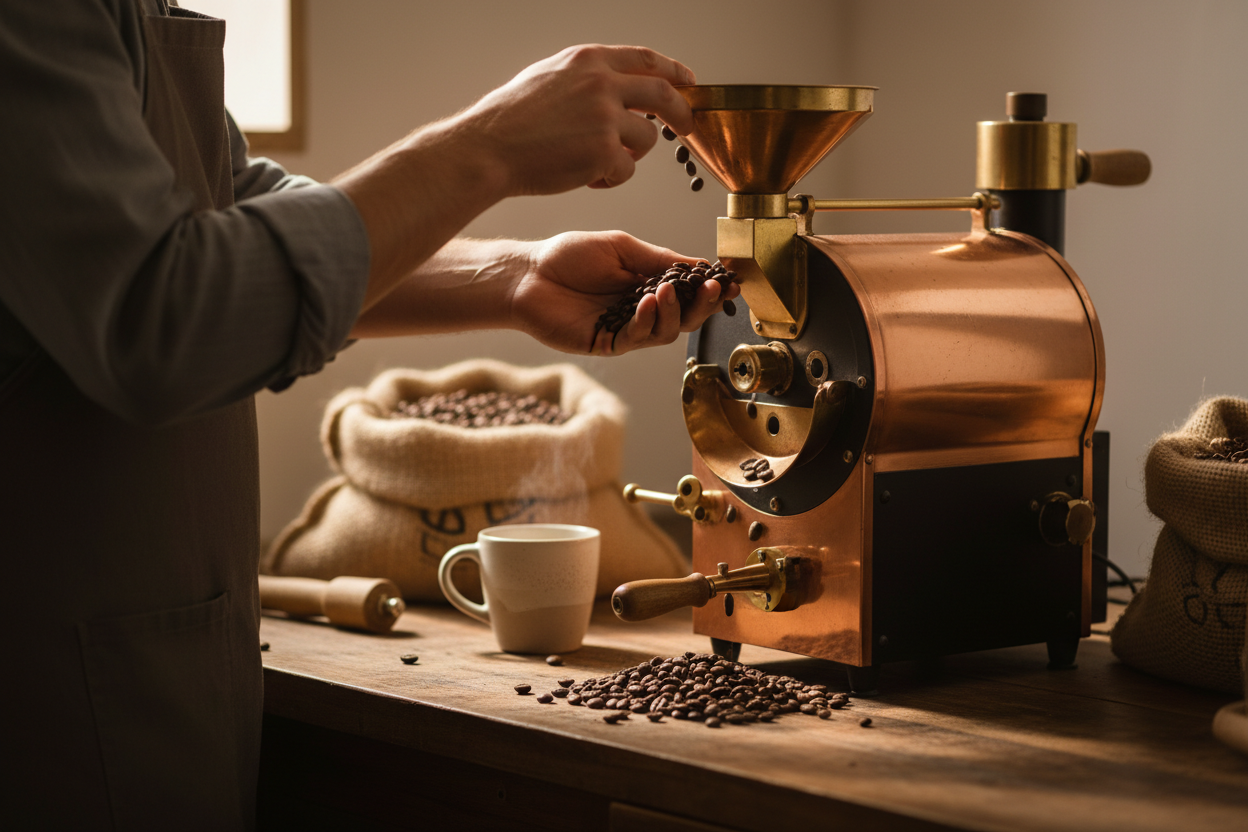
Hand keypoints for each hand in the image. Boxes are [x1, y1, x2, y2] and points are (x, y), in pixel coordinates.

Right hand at [462, 45, 695, 195]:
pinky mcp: (605, 152)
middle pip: (663, 94)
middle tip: (687, 127)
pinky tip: (586, 178)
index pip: (645, 59)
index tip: (688, 81)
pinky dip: (611, 178)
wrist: (490, 148)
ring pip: (647, 139)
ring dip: (631, 154)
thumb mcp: (549, 76)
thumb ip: (586, 76)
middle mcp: (602, 83)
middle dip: (682, 112)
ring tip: (599, 162)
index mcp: (589, 61)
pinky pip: (627, 170)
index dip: (673, 71)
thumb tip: (618, 84)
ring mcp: (605, 117)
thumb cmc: (511, 119)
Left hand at [510, 231, 740, 355]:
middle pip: (685, 318)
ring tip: (667, 292)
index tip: (730, 282)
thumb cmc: (567, 257)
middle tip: (713, 291)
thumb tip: (697, 265)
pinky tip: (648, 303)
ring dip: (674, 313)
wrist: (527, 274)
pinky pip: (637, 339)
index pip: (687, 293)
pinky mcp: (606, 343)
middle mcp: (640, 311)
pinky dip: (648, 322)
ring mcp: (624, 330)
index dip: (710, 290)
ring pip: (666, 332)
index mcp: (646, 286)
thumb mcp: (621, 247)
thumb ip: (658, 259)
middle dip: (703, 306)